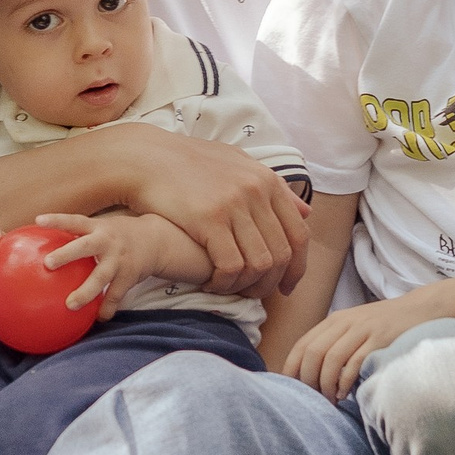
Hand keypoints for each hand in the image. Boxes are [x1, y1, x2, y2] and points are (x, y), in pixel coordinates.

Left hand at [34, 209, 207, 312]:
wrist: (156, 240)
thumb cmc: (118, 235)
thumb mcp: (102, 227)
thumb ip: (79, 234)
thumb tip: (45, 244)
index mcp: (98, 228)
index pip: (75, 220)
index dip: (57, 220)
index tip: (38, 220)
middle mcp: (108, 241)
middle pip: (85, 246)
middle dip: (67, 254)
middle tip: (47, 264)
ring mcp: (119, 260)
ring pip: (101, 277)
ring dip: (86, 291)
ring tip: (70, 305)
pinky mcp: (129, 277)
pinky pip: (115, 296)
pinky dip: (107, 308)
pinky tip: (97, 319)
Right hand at [90, 129, 309, 297]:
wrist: (147, 158)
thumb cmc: (189, 163)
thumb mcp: (237, 164)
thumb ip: (273, 188)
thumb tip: (307, 211)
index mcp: (267, 180)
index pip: (299, 234)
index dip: (297, 267)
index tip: (287, 286)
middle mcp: (256, 191)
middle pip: (282, 253)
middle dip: (272, 283)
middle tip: (256, 296)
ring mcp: (234, 205)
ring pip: (259, 264)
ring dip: (248, 286)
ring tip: (233, 290)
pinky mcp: (209, 219)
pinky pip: (232, 266)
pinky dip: (226, 283)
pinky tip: (212, 284)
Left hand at [285, 294, 421, 403]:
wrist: (420, 310)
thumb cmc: (384, 326)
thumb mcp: (354, 328)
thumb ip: (334, 343)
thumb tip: (311, 375)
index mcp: (334, 321)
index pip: (302, 345)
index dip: (291, 369)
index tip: (290, 390)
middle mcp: (345, 323)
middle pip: (313, 353)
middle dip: (308, 380)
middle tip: (313, 400)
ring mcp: (362, 330)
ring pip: (331, 359)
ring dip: (326, 384)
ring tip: (330, 400)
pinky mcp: (380, 339)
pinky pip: (355, 362)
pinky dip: (346, 381)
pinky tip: (345, 393)